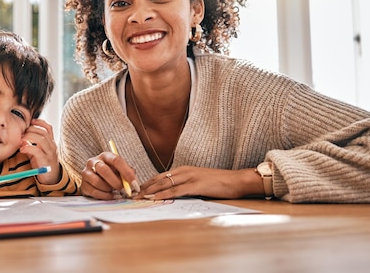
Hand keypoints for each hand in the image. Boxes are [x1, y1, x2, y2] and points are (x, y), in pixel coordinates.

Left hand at [20, 119, 59, 184]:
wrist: (51, 178)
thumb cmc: (43, 164)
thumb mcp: (38, 152)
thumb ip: (32, 144)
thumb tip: (21, 137)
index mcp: (51, 143)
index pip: (48, 128)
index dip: (40, 122)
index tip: (31, 121)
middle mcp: (52, 146)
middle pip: (43, 132)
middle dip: (31, 130)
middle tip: (22, 133)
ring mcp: (50, 153)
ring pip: (41, 139)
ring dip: (29, 137)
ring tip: (21, 140)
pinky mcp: (46, 161)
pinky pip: (38, 151)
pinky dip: (29, 147)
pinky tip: (22, 149)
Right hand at [81, 152, 139, 198]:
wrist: (95, 180)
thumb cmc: (111, 173)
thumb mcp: (119, 170)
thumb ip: (127, 173)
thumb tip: (134, 182)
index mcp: (105, 156)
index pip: (116, 160)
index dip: (127, 173)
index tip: (135, 184)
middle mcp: (93, 162)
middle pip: (104, 170)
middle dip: (116, 182)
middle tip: (124, 190)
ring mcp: (86, 173)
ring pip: (98, 182)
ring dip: (109, 189)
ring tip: (115, 191)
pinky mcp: (83, 184)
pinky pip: (94, 192)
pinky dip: (105, 196)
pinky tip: (111, 196)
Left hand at [137, 166, 262, 199]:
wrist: (237, 180)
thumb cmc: (220, 183)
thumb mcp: (200, 182)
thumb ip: (187, 185)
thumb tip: (174, 193)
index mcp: (184, 169)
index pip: (161, 176)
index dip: (148, 183)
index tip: (137, 190)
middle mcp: (184, 171)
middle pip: (159, 179)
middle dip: (144, 187)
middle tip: (132, 195)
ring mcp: (190, 177)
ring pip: (165, 183)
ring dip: (150, 191)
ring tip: (138, 198)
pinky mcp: (196, 185)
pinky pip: (176, 190)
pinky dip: (163, 194)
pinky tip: (155, 199)